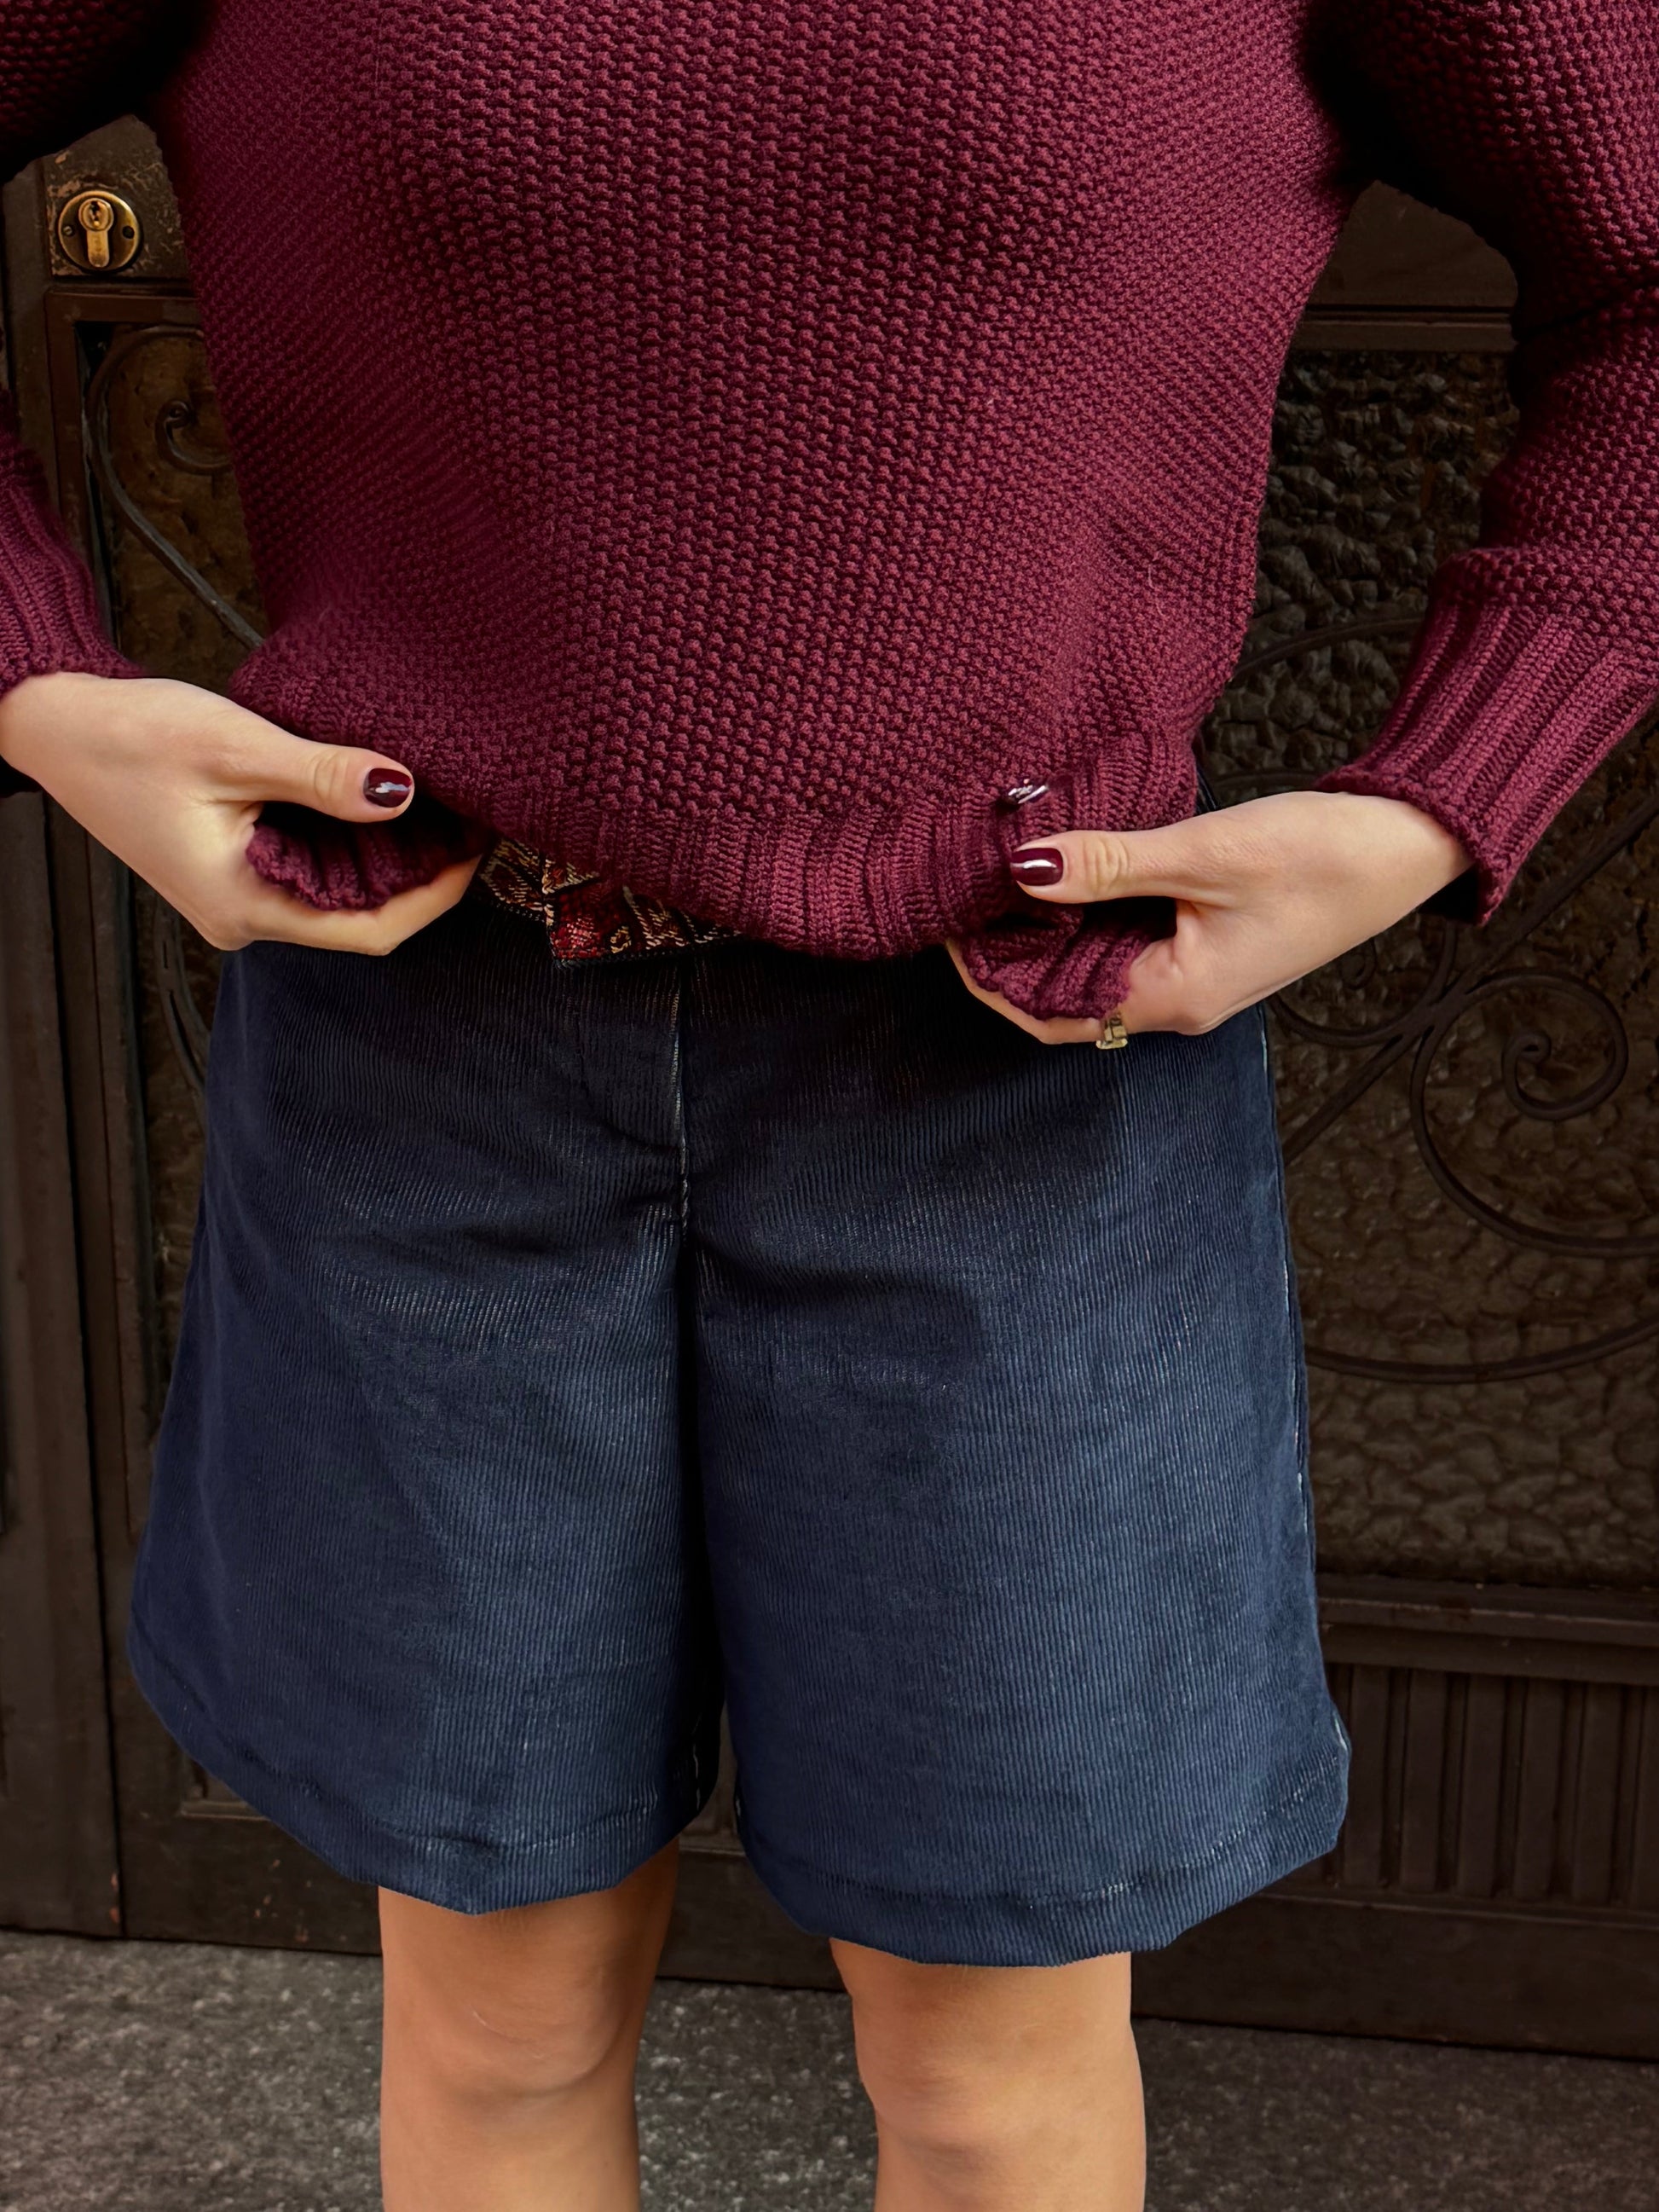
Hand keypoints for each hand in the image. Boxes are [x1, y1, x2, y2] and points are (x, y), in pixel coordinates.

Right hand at [0, 672, 478, 951]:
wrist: (55, 723)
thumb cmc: (130, 736)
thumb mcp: (237, 747)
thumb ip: (323, 777)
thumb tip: (402, 792)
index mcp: (244, 905)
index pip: (371, 931)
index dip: (436, 896)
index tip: (478, 848)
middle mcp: (244, 917)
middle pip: (362, 919)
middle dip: (423, 875)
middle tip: (472, 817)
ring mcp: (238, 898)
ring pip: (339, 895)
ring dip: (390, 857)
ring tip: (440, 805)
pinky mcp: (234, 870)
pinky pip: (312, 871)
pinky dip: (352, 843)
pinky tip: (380, 801)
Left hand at [948, 788, 1468, 1041]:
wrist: (1408, 846)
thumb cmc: (1322, 855)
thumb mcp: (1205, 853)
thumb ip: (1109, 864)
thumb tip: (1022, 869)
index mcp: (1175, 998)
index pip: (1050, 1013)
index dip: (990, 976)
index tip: (949, 922)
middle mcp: (1178, 1003)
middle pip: (1062, 1000)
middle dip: (1007, 956)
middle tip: (963, 891)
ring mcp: (1193, 977)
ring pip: (1091, 971)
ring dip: (1045, 934)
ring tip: (1001, 875)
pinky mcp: (1205, 945)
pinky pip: (1124, 945)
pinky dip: (1085, 916)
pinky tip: (1065, 870)